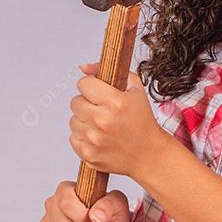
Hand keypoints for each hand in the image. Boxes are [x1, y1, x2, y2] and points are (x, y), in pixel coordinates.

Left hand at [68, 62, 168, 179]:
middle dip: (87, 103)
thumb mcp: (135, 89)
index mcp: (114, 101)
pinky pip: (73, 137)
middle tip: (102, 110)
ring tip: (102, 125)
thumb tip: (83, 67)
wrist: (148, 154)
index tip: (99, 93)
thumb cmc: (143, 121)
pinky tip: (99, 137)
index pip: (83, 84)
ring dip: (85, 121)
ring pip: (73, 120)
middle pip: (75, 101)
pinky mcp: (87, 154)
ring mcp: (93, 139)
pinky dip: (84, 137)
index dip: (91, 86)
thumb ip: (112, 72)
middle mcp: (102, 120)